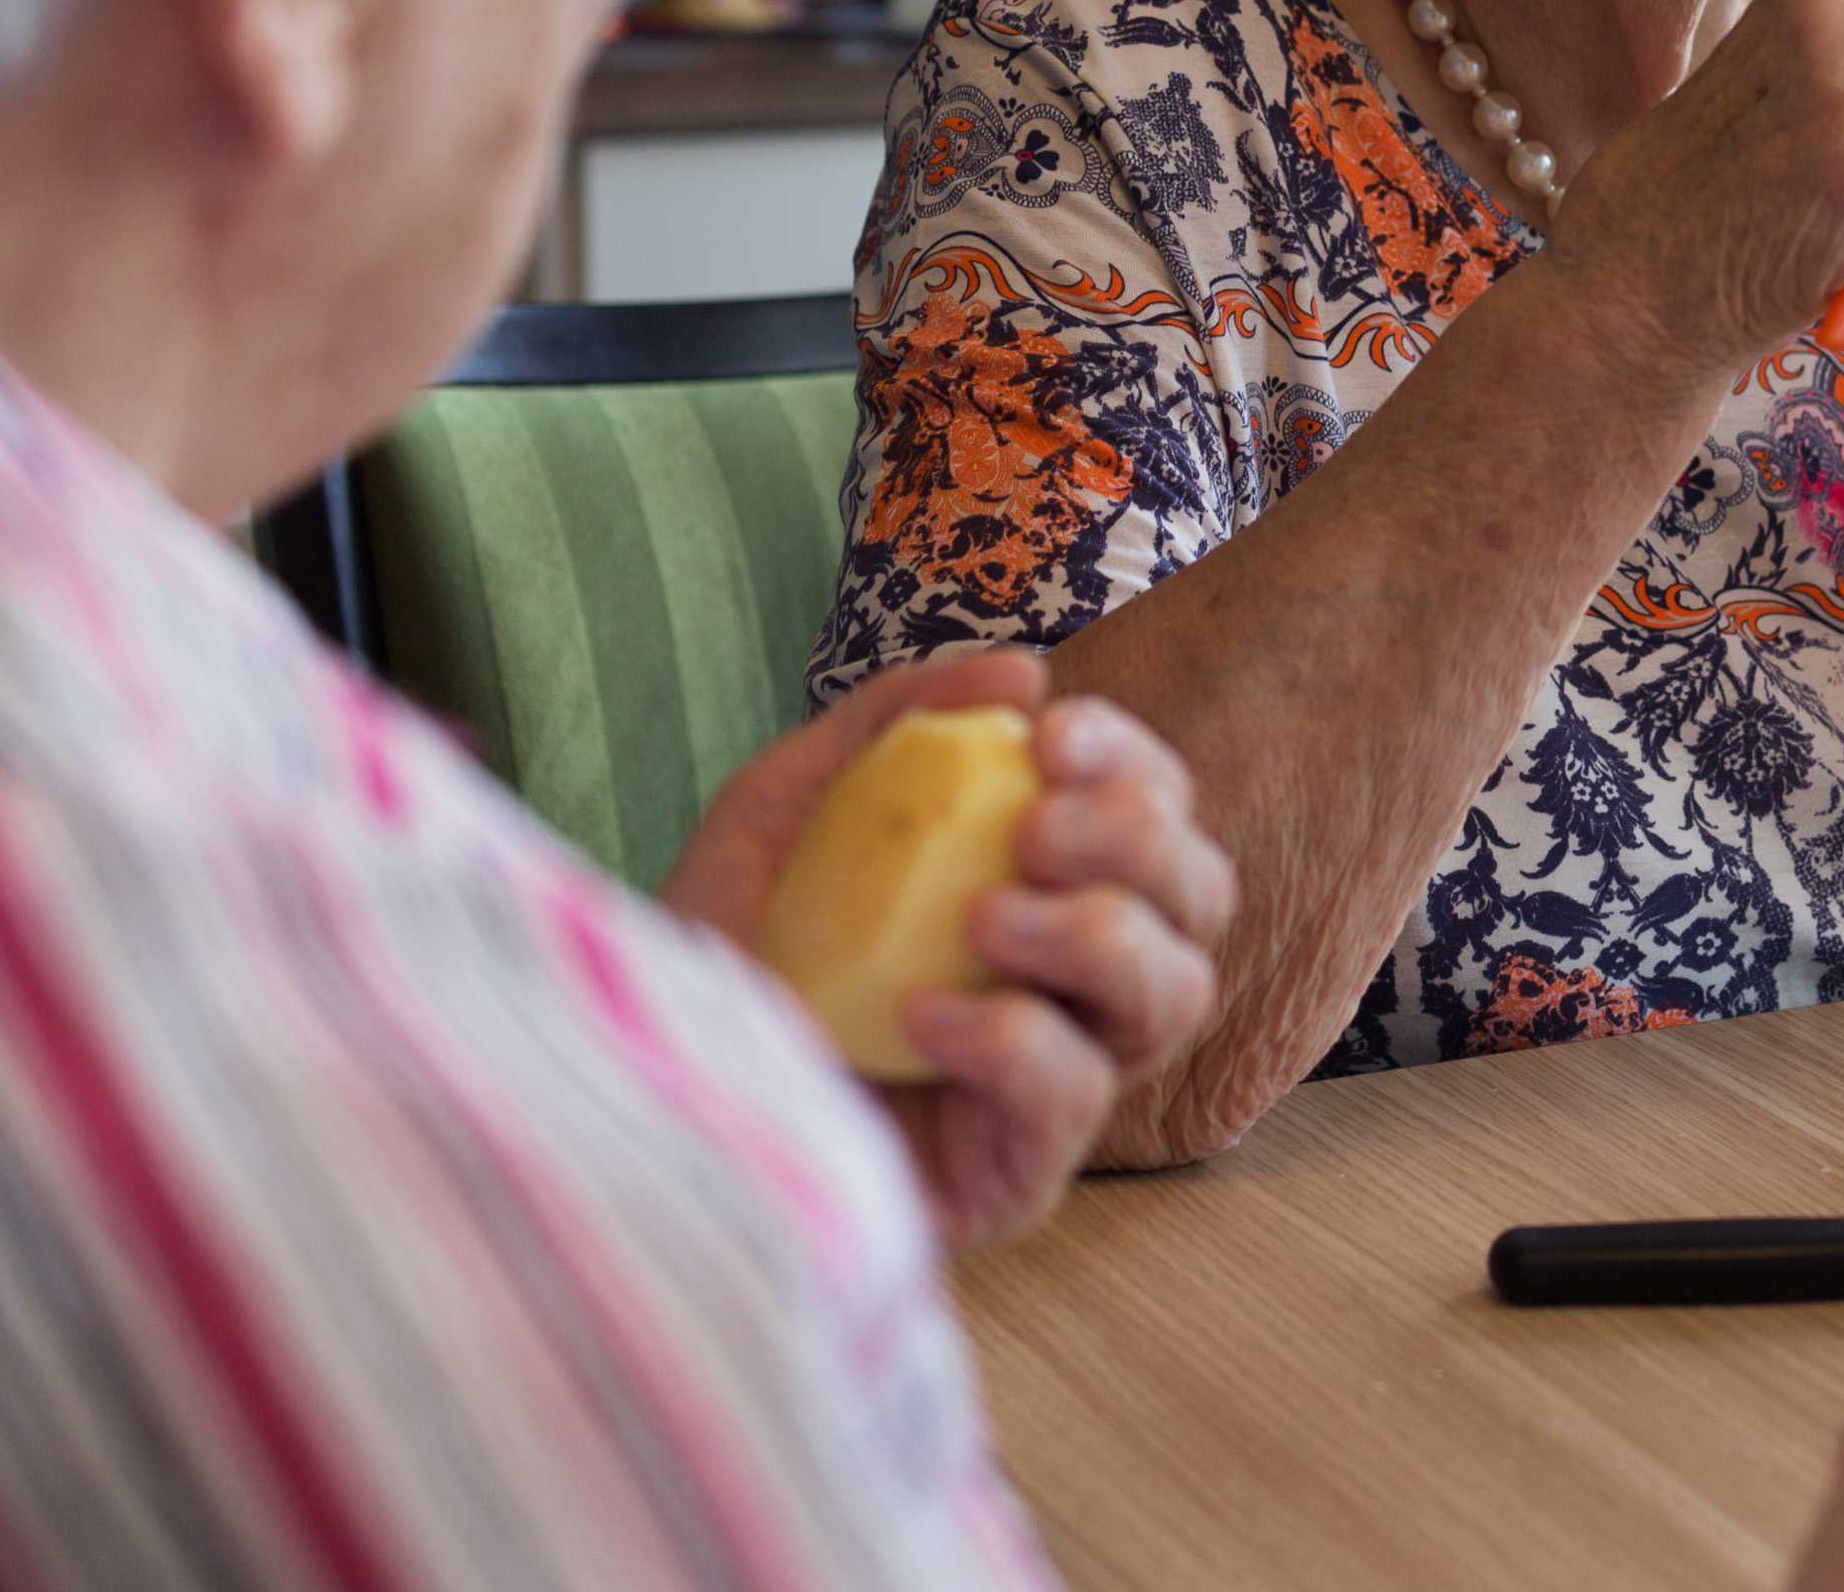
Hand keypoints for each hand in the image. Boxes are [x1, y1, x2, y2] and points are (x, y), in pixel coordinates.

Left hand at [663, 650, 1235, 1250]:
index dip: (1132, 764)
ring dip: (1100, 934)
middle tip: (1032, 830)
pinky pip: (1076, 1098)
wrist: (643, 1077)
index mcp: (1047, 885)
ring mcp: (1055, 1081)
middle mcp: (1074, 980)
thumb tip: (1029, 671)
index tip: (1052, 734)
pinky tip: (921, 1017)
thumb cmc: (727, 940)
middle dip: (1138, 841)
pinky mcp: (1015, 1172)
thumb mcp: (793, 801)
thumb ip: (898, 720)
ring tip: (984, 920)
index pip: (1156, 813)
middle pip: (1200, 896)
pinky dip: (1015, 1041)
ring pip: (1173, 995)